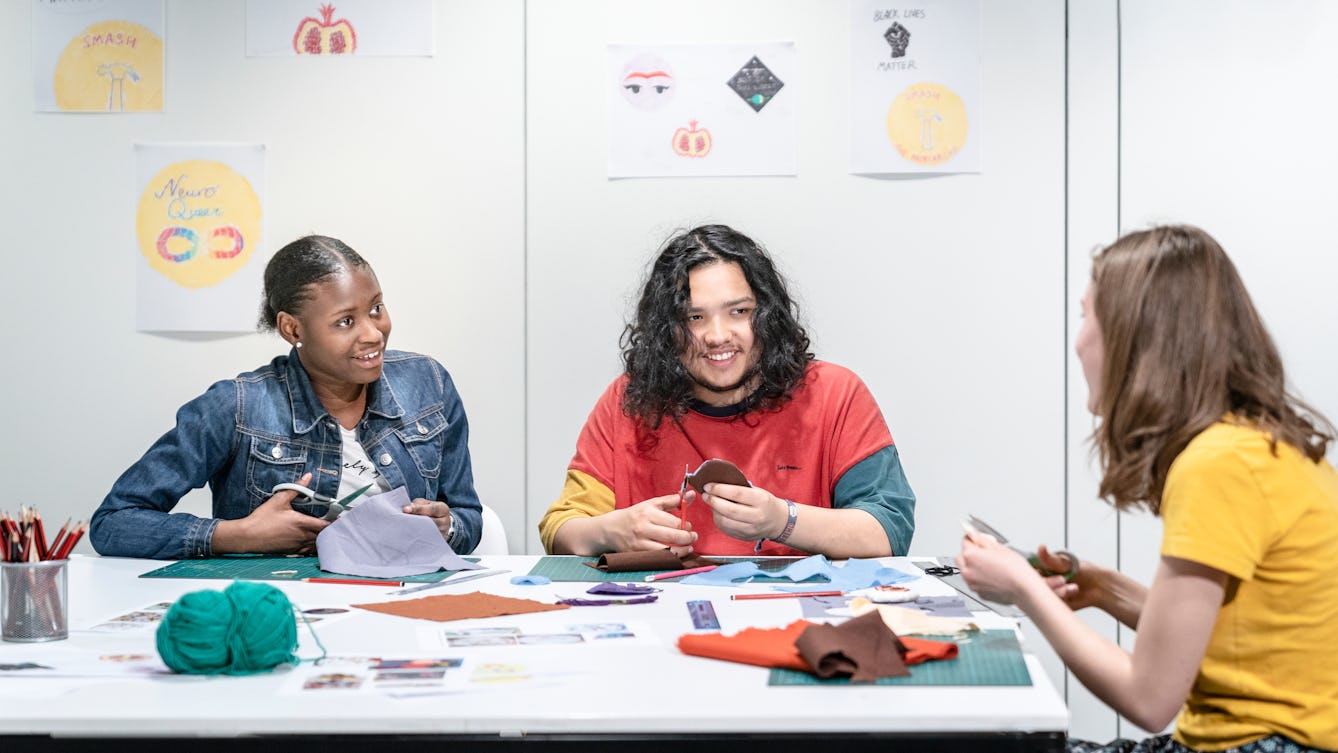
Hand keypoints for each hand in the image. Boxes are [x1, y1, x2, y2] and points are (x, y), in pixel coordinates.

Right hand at [213, 473, 329, 554]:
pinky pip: (309, 551)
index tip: (341, 518)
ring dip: (324, 540)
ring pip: (318, 545)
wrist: (248, 536)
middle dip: (332, 531)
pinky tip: (314, 542)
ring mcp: (298, 546)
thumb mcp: (279, 500)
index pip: (326, 525)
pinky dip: (315, 547)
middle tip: (336, 525)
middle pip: (325, 536)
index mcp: (302, 523)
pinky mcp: (292, 551)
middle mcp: (303, 536)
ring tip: (327, 533)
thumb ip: (296, 488)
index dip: (336, 522)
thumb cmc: (262, 519)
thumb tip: (307, 477)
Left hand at [403, 498, 452, 539]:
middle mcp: (445, 522)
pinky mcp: (437, 542)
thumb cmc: (430, 511)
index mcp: (443, 509)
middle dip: (415, 520)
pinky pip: (425, 540)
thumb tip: (407, 509)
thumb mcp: (426, 504)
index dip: (417, 509)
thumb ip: (418, 504)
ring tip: (404, 528)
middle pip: (429, 522)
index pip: (431, 509)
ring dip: (414, 530)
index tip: (405, 510)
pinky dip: (416, 537)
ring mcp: (442, 533)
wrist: (441, 523)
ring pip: (427, 532)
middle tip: (402, 520)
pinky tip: (408, 535)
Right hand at [602, 494, 696, 554]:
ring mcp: (639, 543)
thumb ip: (672, 500)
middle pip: (673, 536)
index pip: (674, 522)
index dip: (686, 525)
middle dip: (688, 538)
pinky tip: (676, 554)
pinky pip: (659, 559)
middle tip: (693, 537)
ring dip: (682, 550)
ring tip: (688, 547)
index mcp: (648, 513)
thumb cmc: (636, 515)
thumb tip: (691, 494)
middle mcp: (643, 528)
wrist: (611, 529)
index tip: (688, 526)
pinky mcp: (637, 554)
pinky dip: (670, 557)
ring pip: (667, 551)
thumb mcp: (652, 504)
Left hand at [698, 483, 784, 542]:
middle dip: (713, 501)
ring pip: (725, 522)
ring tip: (711, 503)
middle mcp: (757, 516)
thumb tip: (717, 483)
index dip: (719, 489)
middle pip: (729, 510)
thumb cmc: (764, 502)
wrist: (778, 521)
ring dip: (714, 511)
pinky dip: (718, 520)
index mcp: (761, 501)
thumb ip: (739, 488)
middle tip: (705, 495)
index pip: (737, 493)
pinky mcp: (745, 537)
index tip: (708, 486)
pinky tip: (717, 513)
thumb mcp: (757, 491)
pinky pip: (726, 529)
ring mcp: (751, 529)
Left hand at [955, 532, 1043, 605]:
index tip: (981, 539)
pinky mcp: (979, 594)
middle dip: (970, 553)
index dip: (975, 538)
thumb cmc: (1015, 569)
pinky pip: (975, 583)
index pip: (965, 541)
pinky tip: (994, 577)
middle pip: (961, 557)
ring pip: (966, 571)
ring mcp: (972, 584)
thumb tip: (974, 534)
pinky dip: (980, 579)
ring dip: (974, 567)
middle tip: (985, 552)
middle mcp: (967, 571)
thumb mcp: (999, 547)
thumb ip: (982, 539)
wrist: (1024, 589)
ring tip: (992, 566)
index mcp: (970, 556)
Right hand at [1036, 544, 1101, 610]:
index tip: (1042, 573)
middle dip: (1048, 584)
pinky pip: (1051, 604)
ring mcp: (1049, 592)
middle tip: (1062, 580)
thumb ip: (1051, 559)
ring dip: (1058, 591)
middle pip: (1033, 584)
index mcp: (1043, 567)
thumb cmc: (1086, 571)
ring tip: (1072, 587)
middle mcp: (1044, 579)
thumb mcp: (1067, 562)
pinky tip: (1072, 592)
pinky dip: (1063, 598)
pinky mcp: (1054, 603)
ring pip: (1042, 595)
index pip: (1028, 569)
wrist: (1100, 587)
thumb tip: (1041, 548)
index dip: (1032, 573)